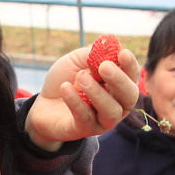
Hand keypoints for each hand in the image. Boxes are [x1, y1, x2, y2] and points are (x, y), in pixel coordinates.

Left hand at [25, 40, 140, 145]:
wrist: (42, 104)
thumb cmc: (65, 80)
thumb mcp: (76, 61)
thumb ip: (93, 54)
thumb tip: (111, 45)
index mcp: (118, 85)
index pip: (132, 76)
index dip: (130, 65)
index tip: (122, 53)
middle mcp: (116, 104)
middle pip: (130, 96)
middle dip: (119, 80)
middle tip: (104, 67)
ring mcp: (102, 120)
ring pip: (111, 110)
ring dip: (97, 92)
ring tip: (81, 78)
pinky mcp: (85, 129)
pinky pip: (85, 117)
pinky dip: (76, 101)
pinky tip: (66, 88)